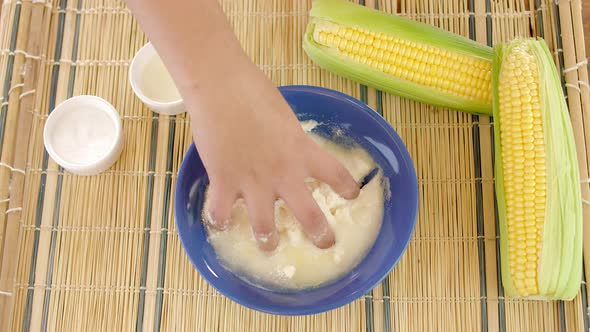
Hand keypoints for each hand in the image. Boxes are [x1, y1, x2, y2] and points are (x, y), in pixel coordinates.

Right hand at [190, 62, 359, 250]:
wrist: (221, 87)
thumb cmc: (253, 91)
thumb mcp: (283, 117)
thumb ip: (288, 139)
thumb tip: (284, 148)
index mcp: (302, 151)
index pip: (336, 174)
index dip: (347, 188)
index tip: (352, 195)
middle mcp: (283, 173)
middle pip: (309, 215)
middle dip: (320, 235)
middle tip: (325, 244)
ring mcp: (253, 182)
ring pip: (264, 227)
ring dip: (268, 240)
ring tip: (269, 245)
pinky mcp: (224, 182)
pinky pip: (221, 213)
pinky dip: (219, 219)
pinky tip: (221, 221)